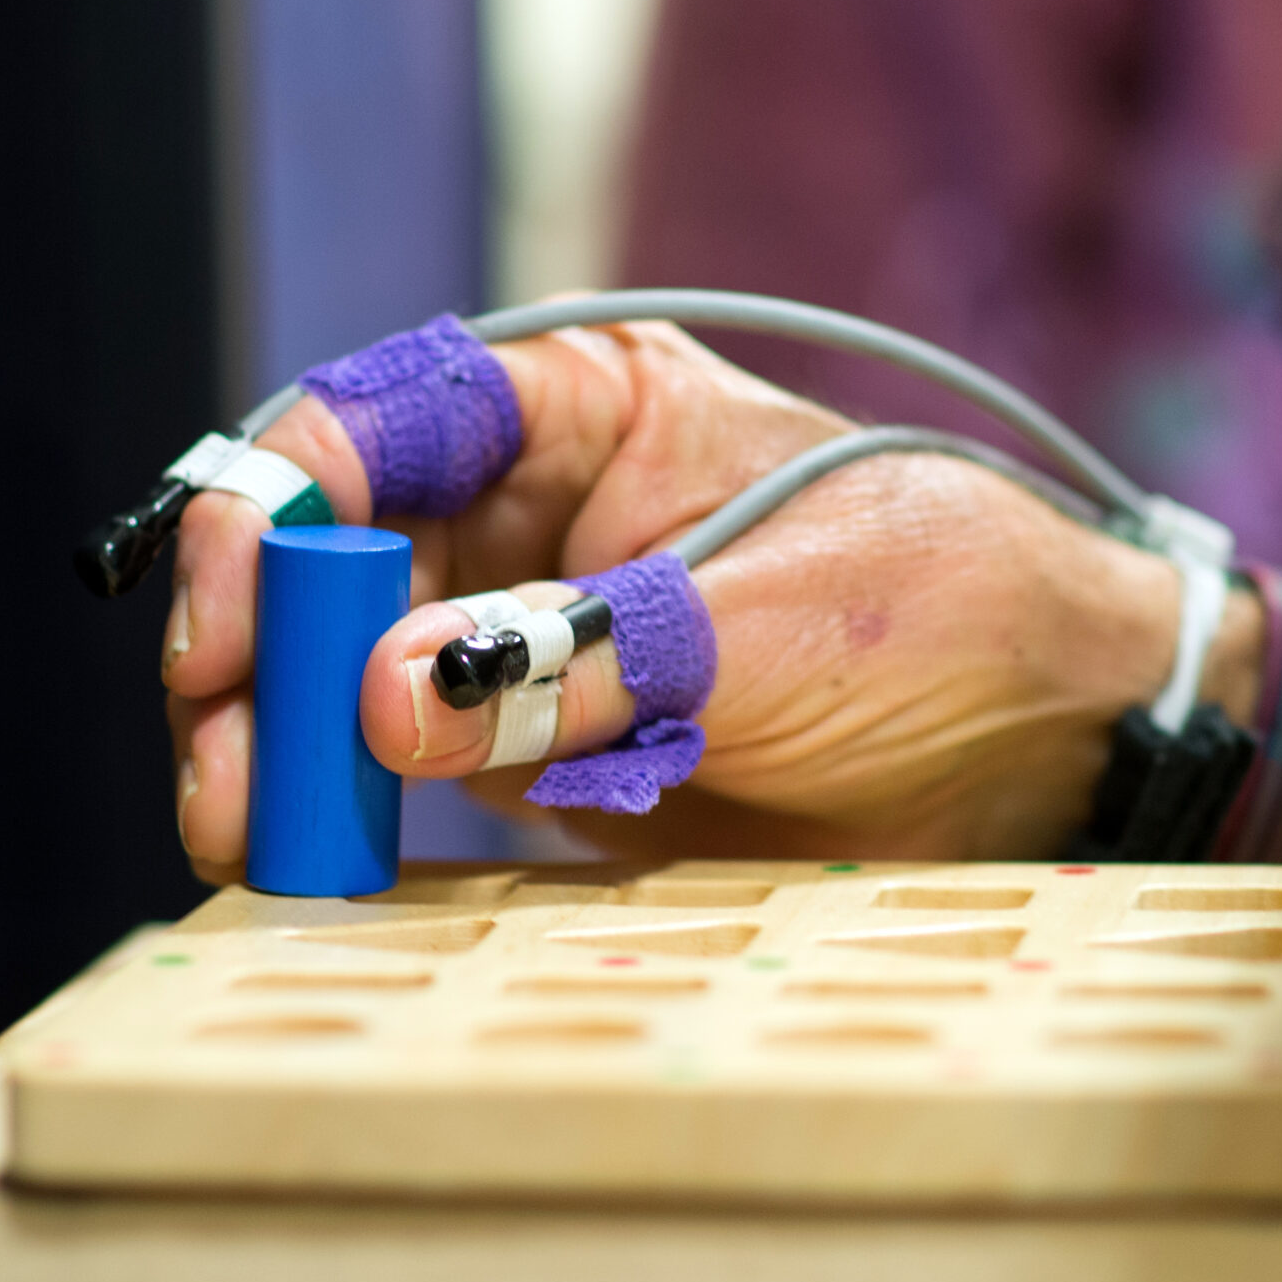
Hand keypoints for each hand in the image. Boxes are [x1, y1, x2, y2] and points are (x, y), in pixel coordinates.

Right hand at [161, 318, 1260, 882]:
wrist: (1052, 741)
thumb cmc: (951, 611)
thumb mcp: (773, 625)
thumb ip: (585, 661)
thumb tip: (386, 697)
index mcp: (579, 414)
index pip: (372, 423)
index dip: (271, 505)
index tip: (229, 613)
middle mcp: (524, 517)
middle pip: (323, 561)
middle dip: (253, 656)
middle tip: (229, 770)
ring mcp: (519, 638)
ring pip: (341, 675)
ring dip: (281, 749)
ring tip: (258, 837)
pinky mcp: (537, 752)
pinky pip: (406, 773)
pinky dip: (354, 818)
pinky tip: (317, 868)